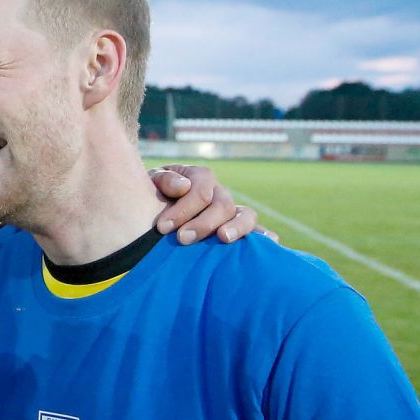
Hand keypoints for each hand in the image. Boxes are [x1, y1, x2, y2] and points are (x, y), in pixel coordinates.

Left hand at [150, 164, 269, 244]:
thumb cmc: (151, 196)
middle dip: (203, 223)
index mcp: (200, 177)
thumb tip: (183, 187)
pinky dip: (263, 235)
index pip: (200, 191)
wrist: (151, 210)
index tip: (162, 227)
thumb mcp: (151, 183)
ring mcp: (231, 211)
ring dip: (237, 228)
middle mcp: (219, 192)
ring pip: (246, 215)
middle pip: (222, 205)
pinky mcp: (237, 229)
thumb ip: (164, 180)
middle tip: (182, 239)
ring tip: (223, 239)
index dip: (183, 209)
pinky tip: (269, 242)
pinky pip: (256, 230)